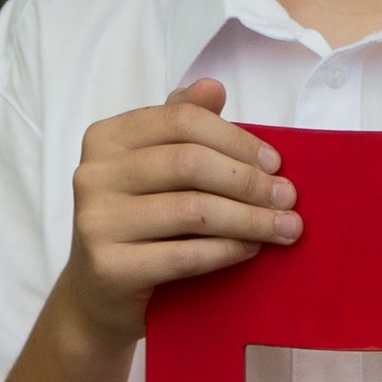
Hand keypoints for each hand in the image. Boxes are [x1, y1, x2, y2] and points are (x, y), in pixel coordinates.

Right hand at [59, 78, 300, 343]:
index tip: (275, 162)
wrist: (100, 294)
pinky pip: (184, 255)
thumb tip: (213, 87)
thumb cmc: (139, 221)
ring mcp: (96, 222)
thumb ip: (181, 124)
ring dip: (249, 219)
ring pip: (192, 211)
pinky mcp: (109, 268)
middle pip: (189, 163)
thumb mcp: (157, 167)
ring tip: (284, 227)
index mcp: (106, 137)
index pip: (181, 120)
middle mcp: (93, 174)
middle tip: (288, 198)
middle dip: (249, 181)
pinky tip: (251, 249)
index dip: (236, 139)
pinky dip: (227, 250)